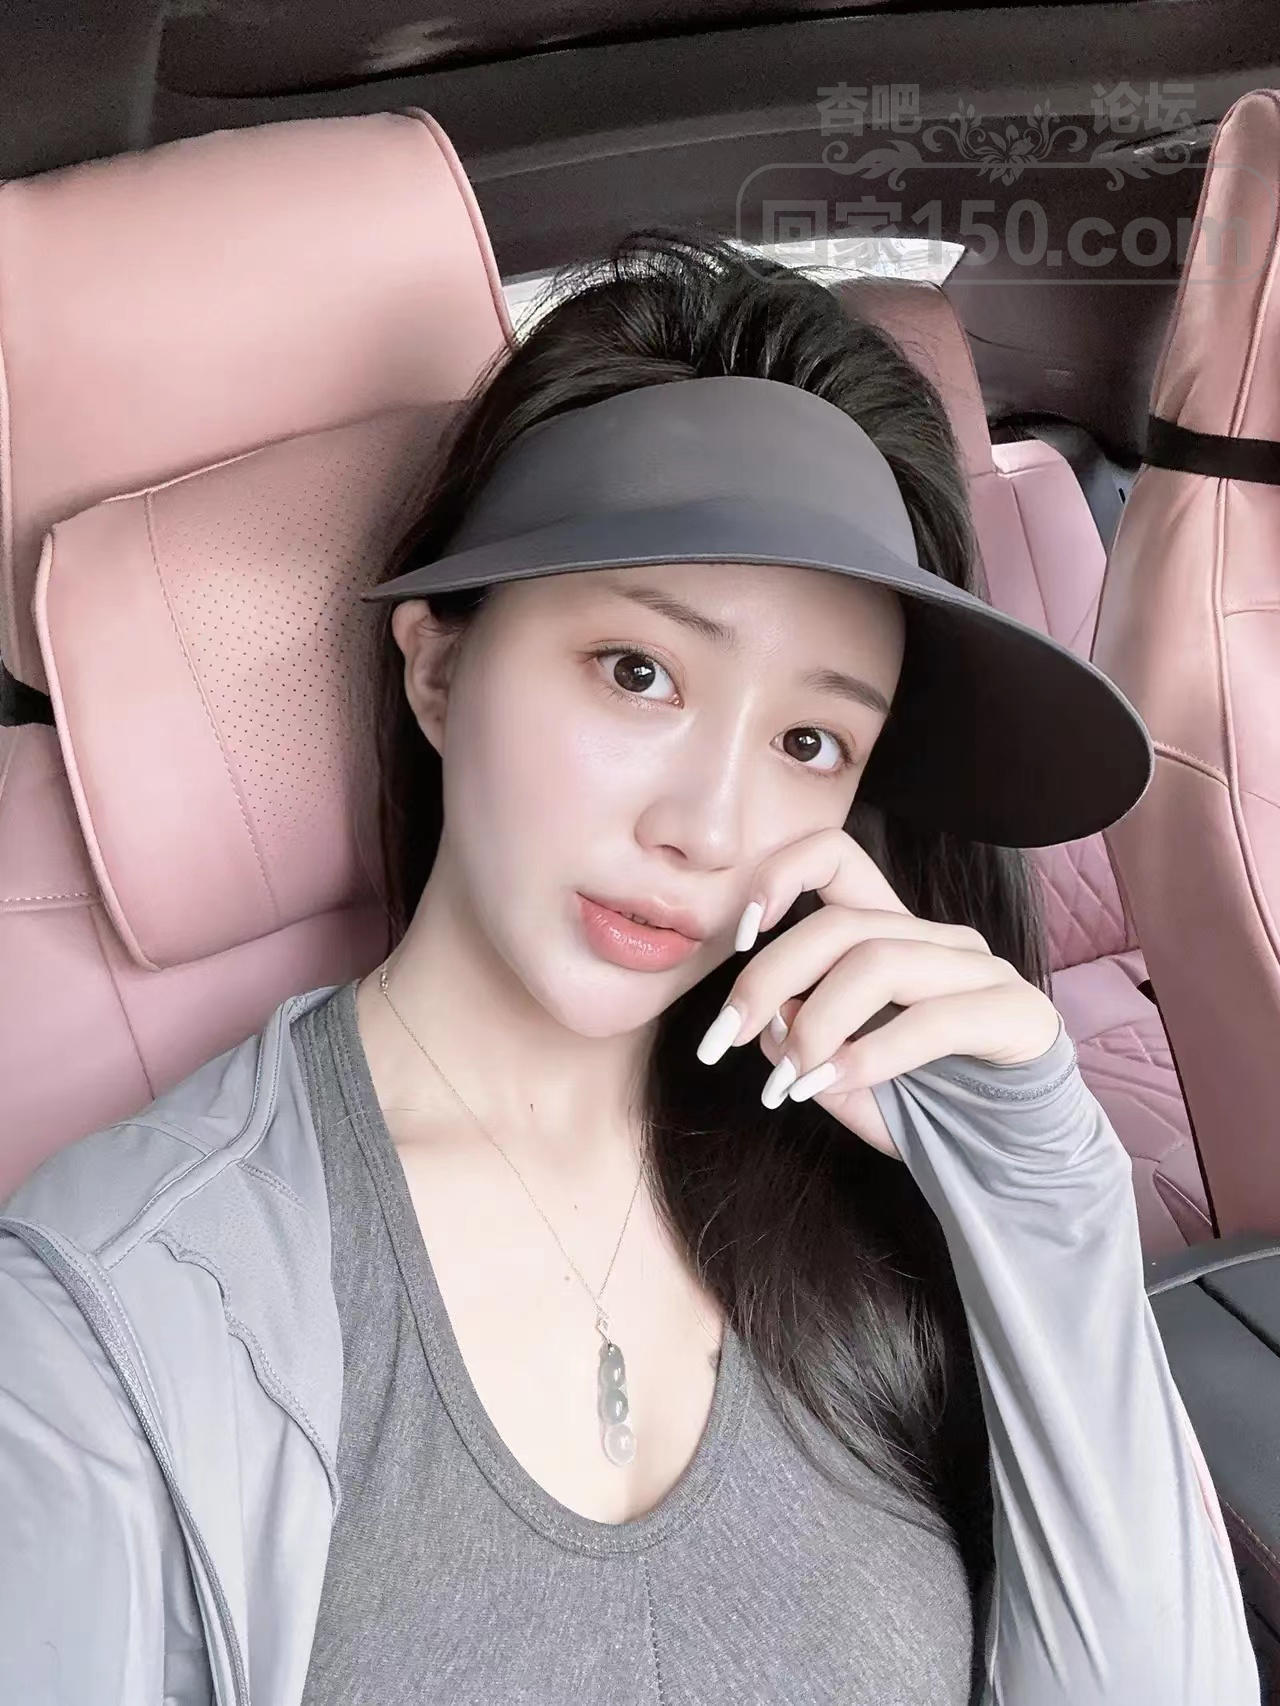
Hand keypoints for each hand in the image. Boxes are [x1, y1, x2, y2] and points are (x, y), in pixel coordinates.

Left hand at [695, 826, 1063, 1158]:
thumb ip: (800, 1040)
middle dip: (768, 977)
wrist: (1008, 1163)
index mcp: (892, 935)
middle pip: (839, 924)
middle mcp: (937, 938)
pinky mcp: (1016, 1013)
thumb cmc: (921, 1110)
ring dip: (817, 1024)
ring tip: (790, 1080)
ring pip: (879, 962)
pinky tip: (836, 1085)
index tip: (738, 936)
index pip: (836, 857)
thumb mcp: (838, 1075)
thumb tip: (766, 1015)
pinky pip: (934, 1018)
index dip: (781, 876)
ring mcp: (981, 970)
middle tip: (725, 1039)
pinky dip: (871, 1053)